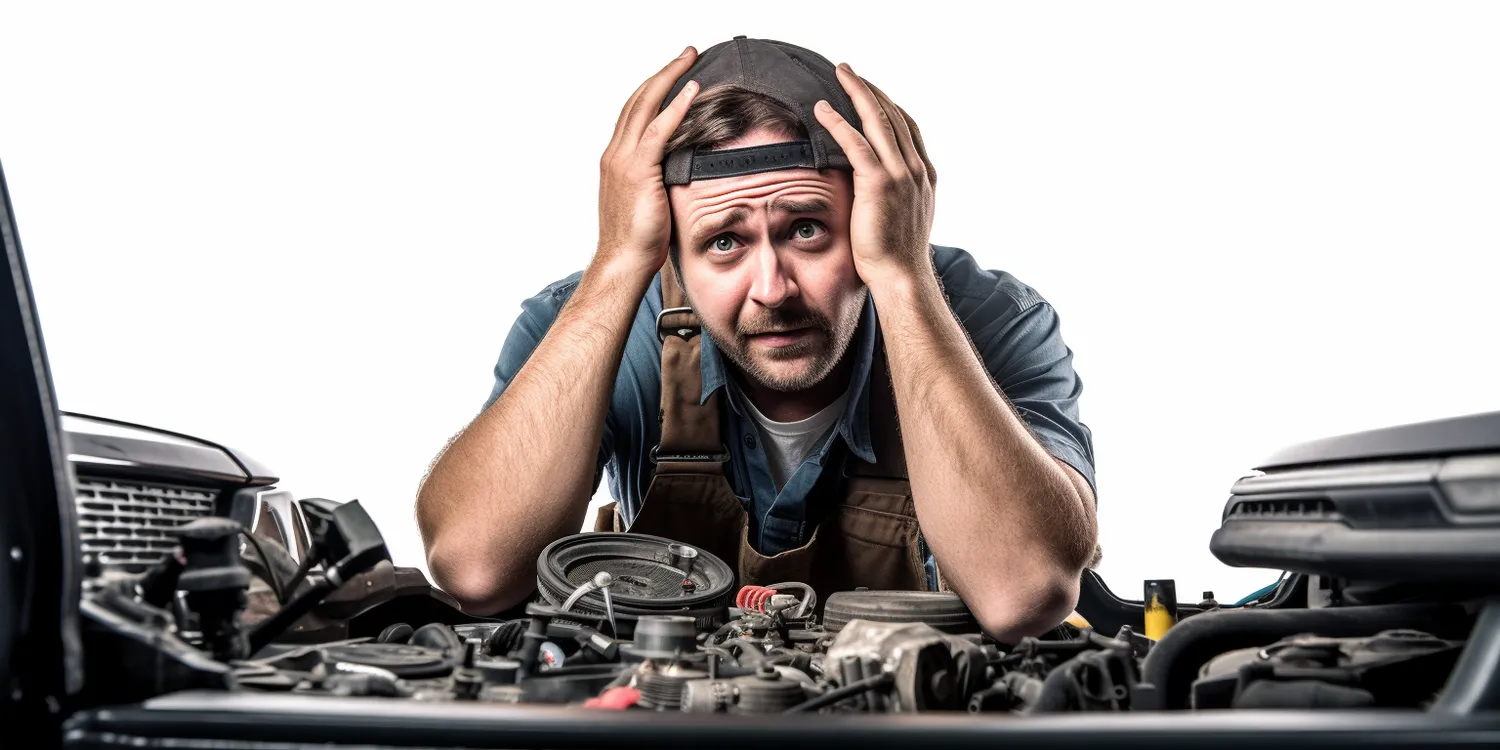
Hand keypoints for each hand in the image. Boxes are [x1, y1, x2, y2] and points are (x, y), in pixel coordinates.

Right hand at [594, 47, 700, 270]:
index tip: (675, 72)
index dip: (654, 88)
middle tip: (687, 53)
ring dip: (670, 78)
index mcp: (615, 159)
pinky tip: (692, 90)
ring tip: (691, 59)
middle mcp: (615, 153)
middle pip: (638, 99)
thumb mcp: (649, 200)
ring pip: (645, 105)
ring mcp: (623, 160)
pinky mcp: (638, 171)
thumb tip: (684, 170)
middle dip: (663, 72)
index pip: (634, 111)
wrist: (623, 262)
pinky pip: (658, 131)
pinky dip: (675, 107)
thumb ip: (659, 178)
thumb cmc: (637, 240)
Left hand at [813, 64, 937, 286]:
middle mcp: (916, 169)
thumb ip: (896, 196)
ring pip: (877, 120)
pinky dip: (839, 123)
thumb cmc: (897, 257)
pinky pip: (856, 143)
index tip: (872, 91)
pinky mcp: (878, 184)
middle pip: (893, 115)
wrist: (902, 276)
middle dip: (871, 89)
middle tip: (851, 71)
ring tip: (840, 73)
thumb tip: (880, 191)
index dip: (889, 105)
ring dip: (857, 92)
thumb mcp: (904, 219)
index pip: (907, 128)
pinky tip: (823, 110)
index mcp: (925, 176)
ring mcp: (900, 175)